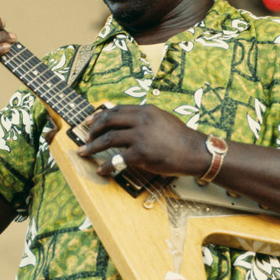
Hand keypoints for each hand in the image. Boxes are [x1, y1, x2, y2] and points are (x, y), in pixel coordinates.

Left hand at [77, 104, 208, 177]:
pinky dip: (106, 165)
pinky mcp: (141, 154)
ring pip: (109, 139)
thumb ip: (144, 117)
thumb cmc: (180, 137)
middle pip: (109, 121)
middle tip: (86, 136)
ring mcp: (140, 137)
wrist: (194, 151)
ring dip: (93, 146)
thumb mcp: (162, 118)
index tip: (90, 121)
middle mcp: (141, 120)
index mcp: (145, 110)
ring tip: (84, 152)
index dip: (100, 115)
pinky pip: (117, 159)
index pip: (116, 110)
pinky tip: (101, 170)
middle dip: (93, 129)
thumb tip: (127, 119)